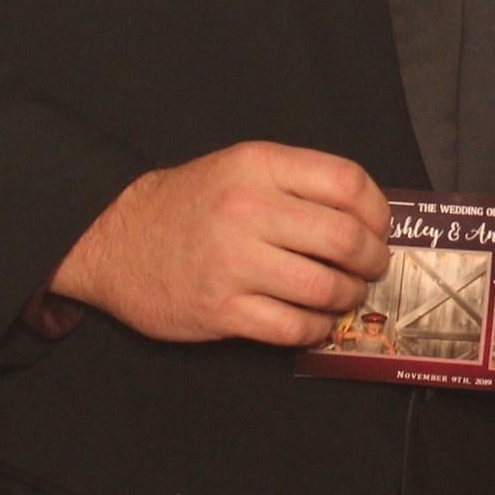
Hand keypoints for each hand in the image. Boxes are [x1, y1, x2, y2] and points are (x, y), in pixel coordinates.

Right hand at [48, 141, 388, 345]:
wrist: (115, 239)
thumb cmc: (191, 205)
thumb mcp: (241, 168)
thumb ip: (299, 182)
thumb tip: (369, 217)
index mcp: (258, 166)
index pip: (347, 183)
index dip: (379, 211)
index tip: (379, 228)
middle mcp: (246, 209)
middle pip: (345, 239)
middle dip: (372, 260)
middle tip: (371, 267)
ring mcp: (232, 263)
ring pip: (325, 288)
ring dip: (348, 297)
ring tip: (345, 294)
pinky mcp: (220, 310)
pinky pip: (293, 327)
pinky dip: (317, 328)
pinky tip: (315, 320)